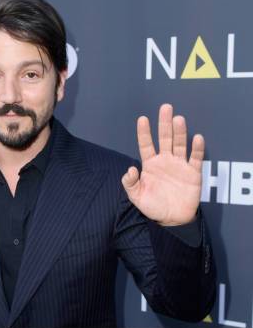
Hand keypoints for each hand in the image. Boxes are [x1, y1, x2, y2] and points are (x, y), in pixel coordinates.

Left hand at [122, 103, 203, 224]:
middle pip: (165, 138)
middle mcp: (165, 161)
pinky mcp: (193, 172)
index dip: (144, 133)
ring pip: (180, 144)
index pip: (146, 145)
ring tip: (179, 119)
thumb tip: (129, 169)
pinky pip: (196, 158)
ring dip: (180, 132)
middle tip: (165, 107)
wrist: (172, 220)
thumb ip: (130, 184)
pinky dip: (197, 148)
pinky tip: (196, 138)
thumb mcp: (137, 197)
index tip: (142, 119)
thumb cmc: (153, 207)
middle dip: (164, 124)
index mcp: (150, 165)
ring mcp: (179, 165)